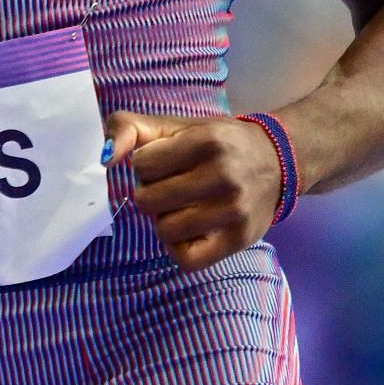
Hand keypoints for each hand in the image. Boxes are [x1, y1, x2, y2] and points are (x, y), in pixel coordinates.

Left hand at [104, 111, 283, 272]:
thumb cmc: (217, 142)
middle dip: (152, 193)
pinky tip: (187, 231)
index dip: (146, 165)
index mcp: (205, 140)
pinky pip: (187, 259)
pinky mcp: (239, 239)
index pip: (141, 165)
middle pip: (147, 200)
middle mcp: (222, 175)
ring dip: (165, 220)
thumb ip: (130, 128)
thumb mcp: (177, 125)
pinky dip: (178, 248)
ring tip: (181, 208)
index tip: (165, 163)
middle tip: (172, 187)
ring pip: (164, 230)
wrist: (277, 161)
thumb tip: (106, 159)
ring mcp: (233, 210)